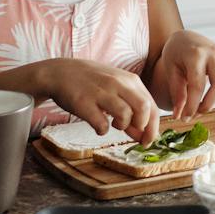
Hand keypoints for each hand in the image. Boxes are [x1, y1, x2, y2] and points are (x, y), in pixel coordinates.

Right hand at [38, 58, 160, 145]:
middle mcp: (118, 84)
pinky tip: (98, 126)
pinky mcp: (83, 102)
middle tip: (132, 132)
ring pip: (125, 114)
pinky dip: (102, 130)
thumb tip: (143, 135)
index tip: (148, 140)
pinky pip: (101, 123)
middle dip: (142, 126)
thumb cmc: (93, 84)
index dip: (153, 127)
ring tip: (114, 124)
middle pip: (144, 108)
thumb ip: (131, 109)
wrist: (61, 72)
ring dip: (122, 126)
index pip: (152, 106)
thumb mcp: (117, 90)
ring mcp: (101, 92)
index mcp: (130, 80)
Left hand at [153, 30, 214, 120]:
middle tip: (196, 113)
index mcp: (196, 55)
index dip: (192, 106)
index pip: (197, 86)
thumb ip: (177, 93)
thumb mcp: (171, 70)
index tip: (185, 118)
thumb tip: (180, 115)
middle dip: (208, 105)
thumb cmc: (177, 54)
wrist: (186, 39)